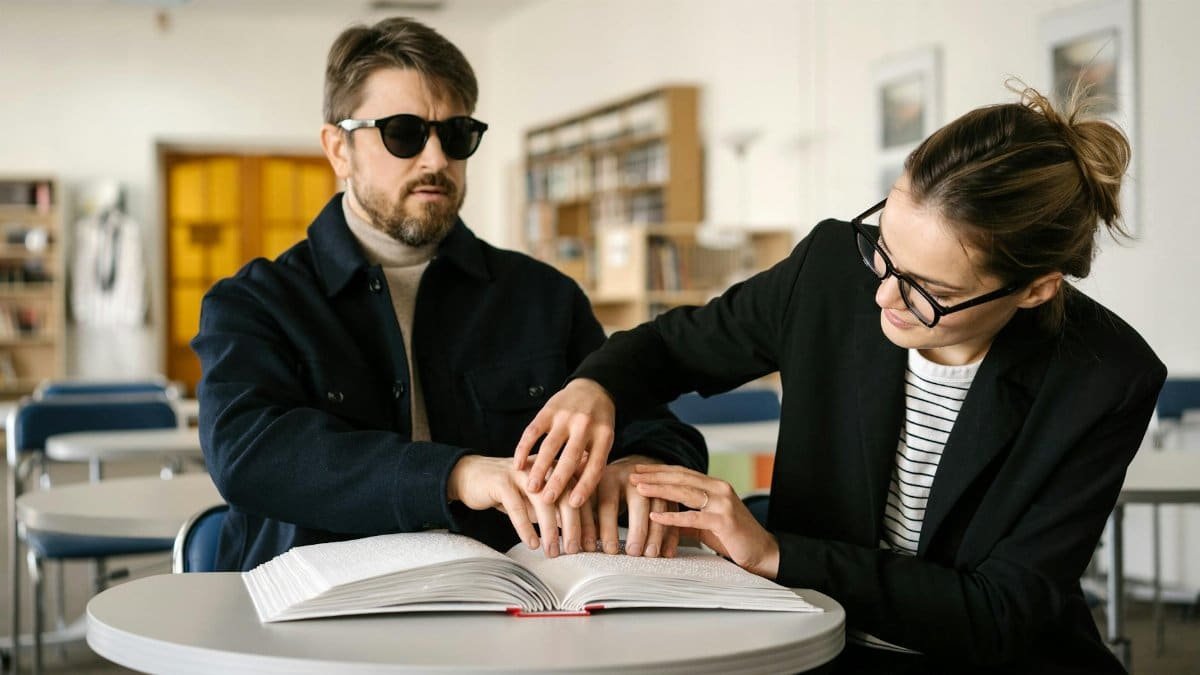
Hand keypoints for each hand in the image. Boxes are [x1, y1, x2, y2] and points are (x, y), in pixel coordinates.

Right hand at [447, 455, 583, 557]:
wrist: (472, 476)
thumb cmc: (511, 491)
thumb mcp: (538, 500)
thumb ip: (559, 510)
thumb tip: (583, 533)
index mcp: (556, 468)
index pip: (579, 494)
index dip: (587, 519)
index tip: (592, 544)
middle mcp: (542, 466)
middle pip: (566, 495)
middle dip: (573, 525)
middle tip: (574, 550)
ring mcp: (521, 472)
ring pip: (543, 501)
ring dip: (550, 530)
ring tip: (553, 552)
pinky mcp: (501, 481)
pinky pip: (516, 506)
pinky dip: (526, 527)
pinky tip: (532, 544)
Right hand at [513, 378, 615, 508]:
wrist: (592, 387)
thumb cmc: (598, 423)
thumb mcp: (604, 440)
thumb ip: (594, 462)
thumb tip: (582, 498)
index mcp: (604, 435)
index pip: (595, 465)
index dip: (585, 486)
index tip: (573, 505)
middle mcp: (585, 424)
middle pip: (571, 457)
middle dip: (558, 481)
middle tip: (547, 500)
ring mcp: (566, 415)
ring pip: (550, 446)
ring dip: (539, 468)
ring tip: (531, 488)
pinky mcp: (548, 409)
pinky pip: (533, 431)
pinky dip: (524, 449)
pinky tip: (518, 464)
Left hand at [589, 456, 678, 557]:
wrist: (628, 467)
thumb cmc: (602, 488)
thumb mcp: (588, 494)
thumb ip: (581, 515)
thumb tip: (571, 543)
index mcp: (608, 477)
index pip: (608, 503)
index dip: (608, 528)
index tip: (609, 550)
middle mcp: (632, 478)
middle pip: (638, 502)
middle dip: (637, 529)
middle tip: (634, 553)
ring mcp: (653, 484)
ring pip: (659, 507)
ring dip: (656, 533)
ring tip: (651, 554)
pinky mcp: (667, 494)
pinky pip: (673, 514)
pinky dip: (671, 534)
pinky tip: (667, 552)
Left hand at [629, 465, 779, 577]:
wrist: (762, 552)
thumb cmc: (734, 538)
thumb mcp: (706, 523)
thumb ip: (686, 517)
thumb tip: (660, 517)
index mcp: (715, 486)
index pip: (683, 473)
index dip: (660, 470)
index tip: (640, 468)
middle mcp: (719, 489)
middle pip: (681, 478)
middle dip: (655, 475)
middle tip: (633, 473)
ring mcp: (723, 504)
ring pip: (685, 492)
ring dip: (660, 489)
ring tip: (639, 488)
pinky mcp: (723, 521)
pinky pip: (693, 517)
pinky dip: (672, 516)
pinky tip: (656, 515)